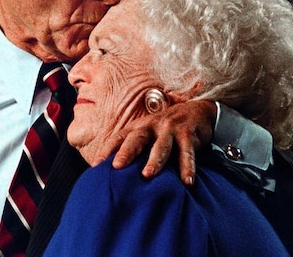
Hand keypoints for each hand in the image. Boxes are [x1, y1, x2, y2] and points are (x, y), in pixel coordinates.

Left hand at [96, 99, 215, 184]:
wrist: (196, 111)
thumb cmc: (166, 130)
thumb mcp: (148, 134)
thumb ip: (134, 149)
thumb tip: (113, 172)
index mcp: (139, 127)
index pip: (119, 137)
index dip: (107, 150)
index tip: (96, 165)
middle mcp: (152, 126)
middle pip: (137, 138)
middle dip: (127, 151)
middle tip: (117, 166)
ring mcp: (170, 129)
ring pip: (161, 146)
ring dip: (155, 160)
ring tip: (148, 175)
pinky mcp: (188, 135)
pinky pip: (187, 152)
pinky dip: (188, 167)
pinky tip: (187, 182)